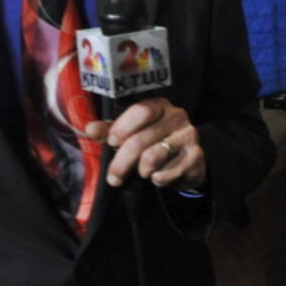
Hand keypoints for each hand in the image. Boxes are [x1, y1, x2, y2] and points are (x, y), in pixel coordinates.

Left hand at [85, 98, 204, 189]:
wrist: (187, 163)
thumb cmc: (154, 145)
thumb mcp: (131, 135)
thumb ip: (111, 131)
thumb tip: (89, 128)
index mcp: (160, 106)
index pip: (141, 110)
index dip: (123, 127)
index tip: (112, 142)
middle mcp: (178, 116)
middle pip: (141, 139)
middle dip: (122, 162)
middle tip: (113, 177)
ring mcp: (189, 136)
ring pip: (153, 156)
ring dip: (142, 171)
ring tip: (143, 172)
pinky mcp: (196, 156)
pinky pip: (167, 172)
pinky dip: (158, 179)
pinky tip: (158, 177)